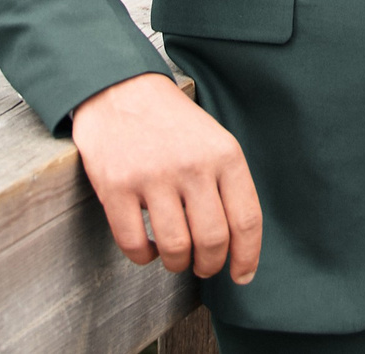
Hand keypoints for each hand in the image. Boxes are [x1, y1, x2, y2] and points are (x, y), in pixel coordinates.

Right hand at [71, 72, 263, 283]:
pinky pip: (134, 244)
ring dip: (177, 263)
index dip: (247, 256)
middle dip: (209, 265)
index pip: (246, 219)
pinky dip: (143, 257)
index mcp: (224, 154)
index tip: (242, 275)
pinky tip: (147, 247)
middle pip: (213, 240)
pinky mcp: (117, 186)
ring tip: (174, 256)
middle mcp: (192, 165)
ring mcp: (153, 176)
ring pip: (176, 248)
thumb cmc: (170, 123)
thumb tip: (238, 243)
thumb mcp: (213, 141)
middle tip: (202, 266)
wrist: (120, 89)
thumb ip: (228, 184)